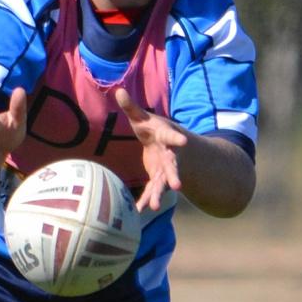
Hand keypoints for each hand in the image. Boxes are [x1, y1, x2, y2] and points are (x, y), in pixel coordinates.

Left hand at [114, 88, 190, 212]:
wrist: (166, 144)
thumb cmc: (153, 128)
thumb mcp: (143, 118)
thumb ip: (132, 107)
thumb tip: (118, 91)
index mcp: (167, 137)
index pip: (172, 137)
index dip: (177, 139)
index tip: (183, 142)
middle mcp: (169, 156)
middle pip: (172, 167)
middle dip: (174, 176)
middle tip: (178, 185)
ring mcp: (164, 169)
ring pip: (163, 183)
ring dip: (159, 194)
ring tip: (154, 206)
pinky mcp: (157, 178)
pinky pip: (152, 190)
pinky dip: (146, 199)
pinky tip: (140, 210)